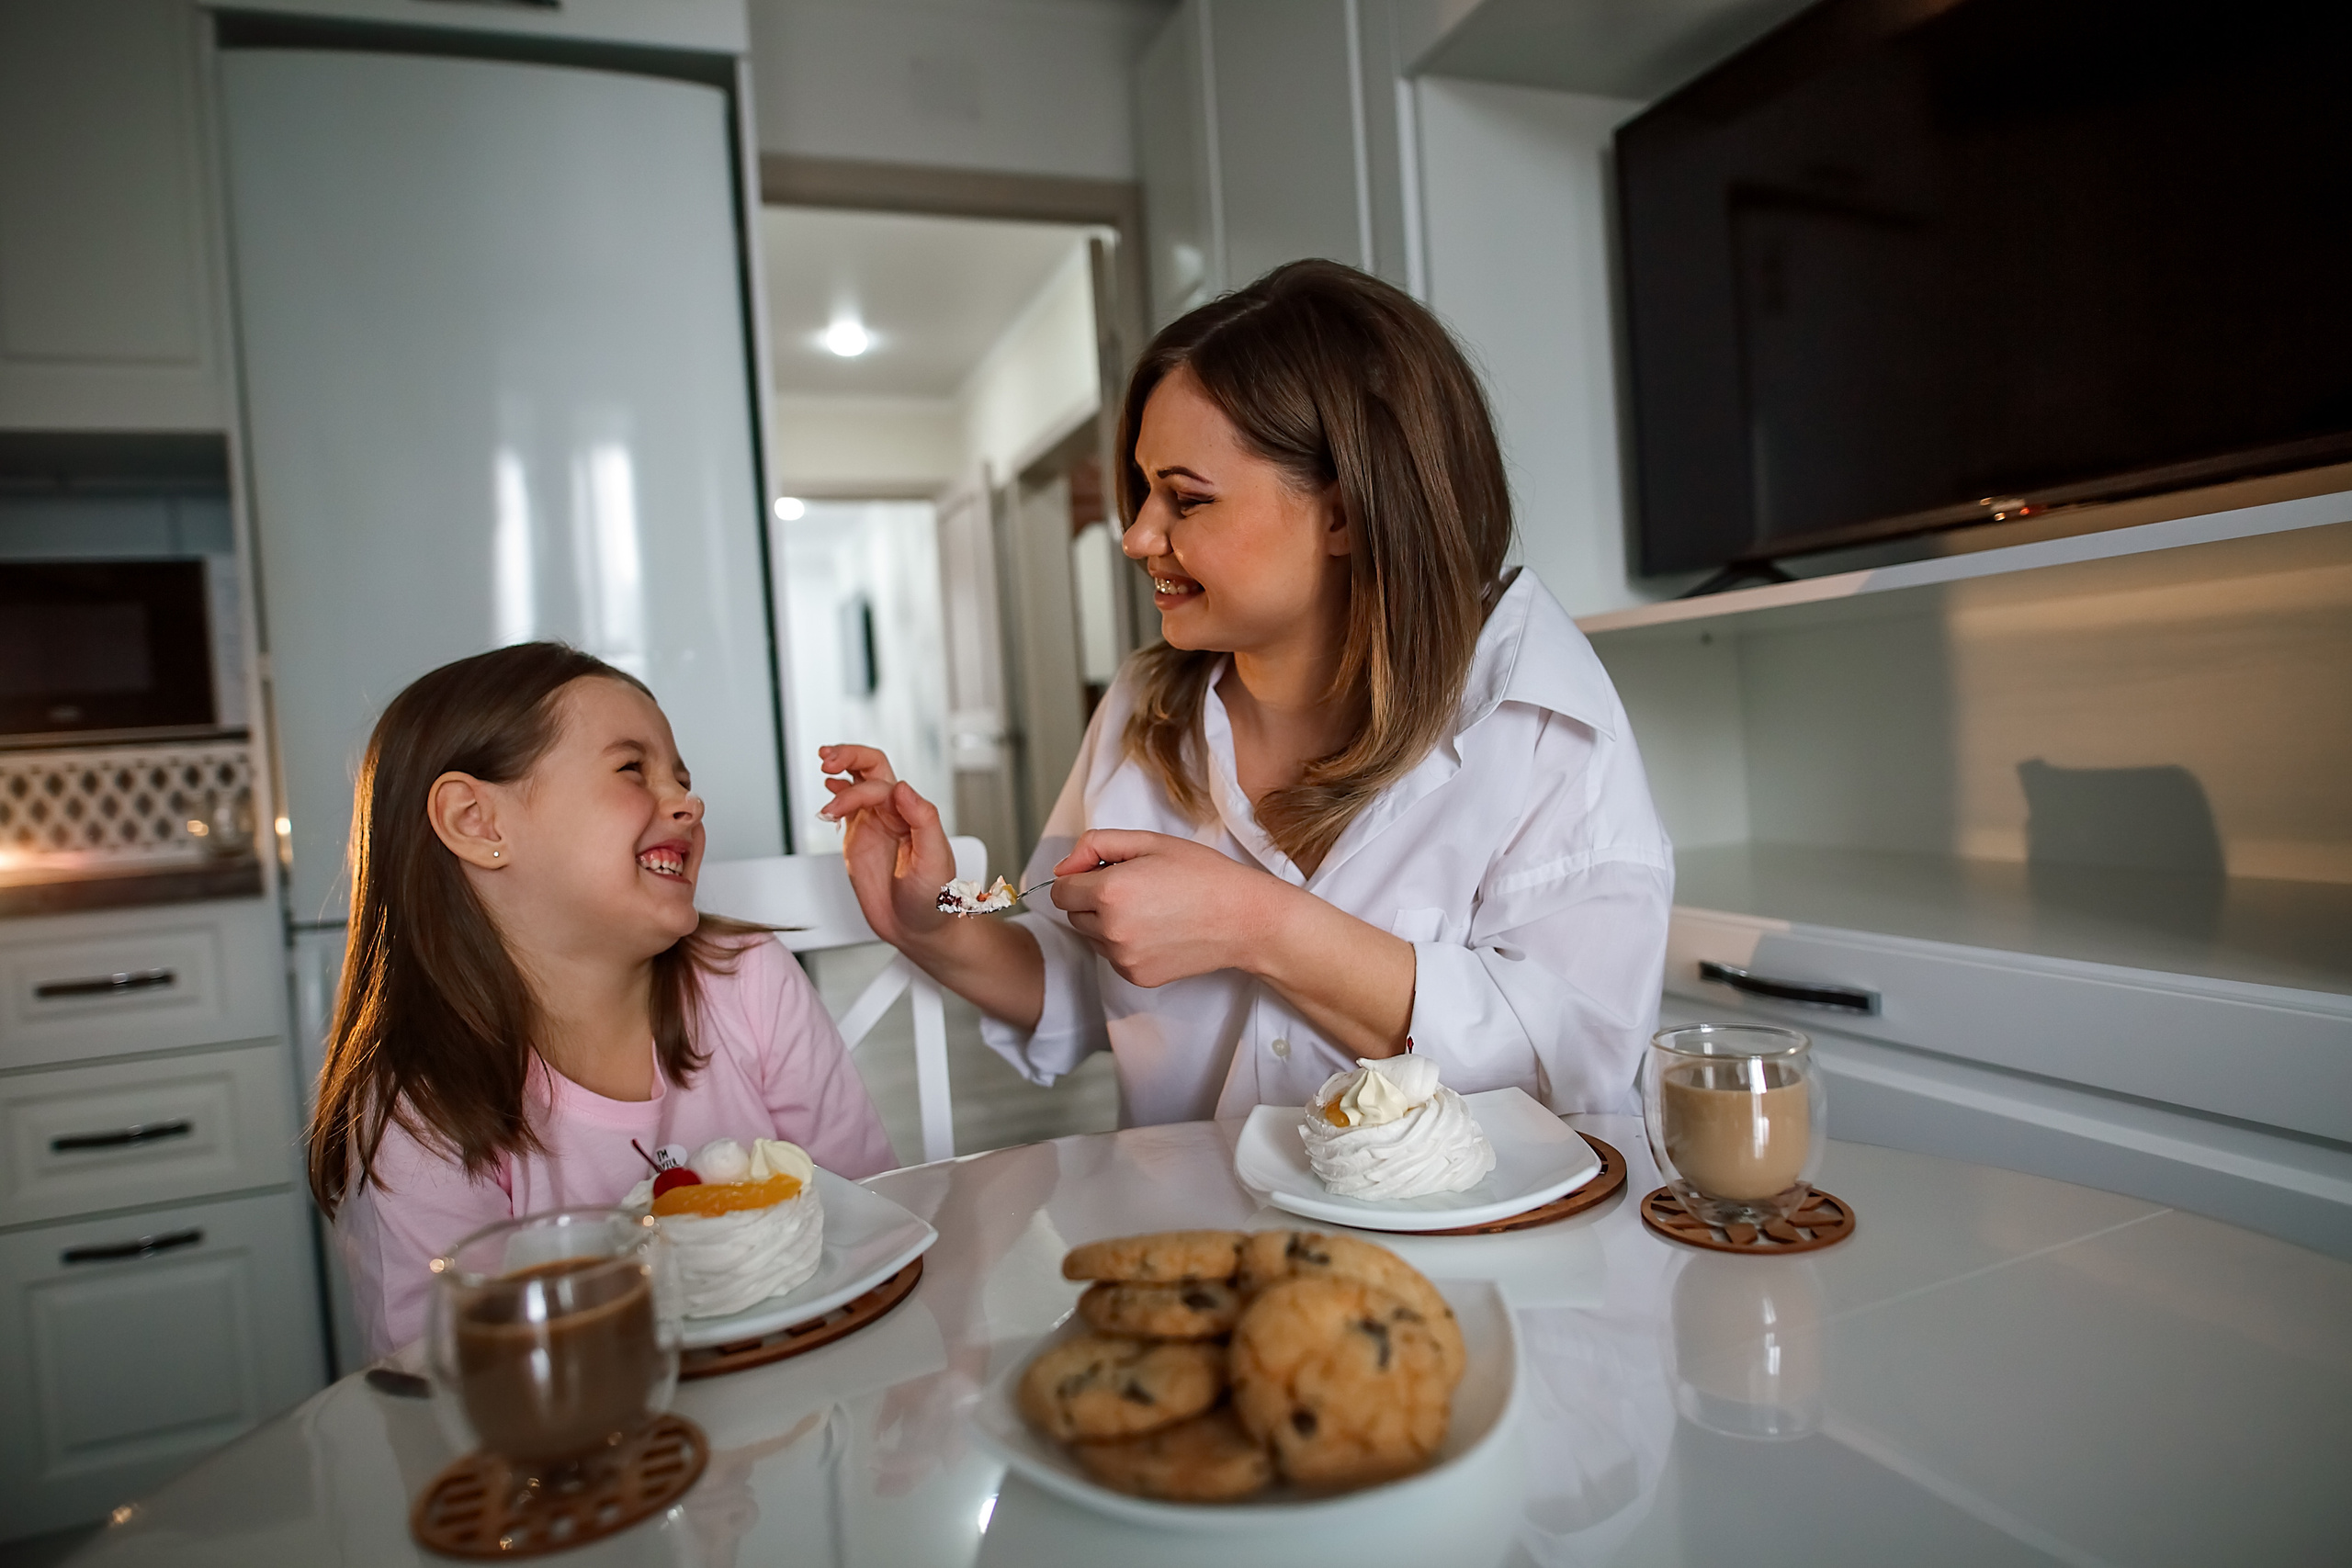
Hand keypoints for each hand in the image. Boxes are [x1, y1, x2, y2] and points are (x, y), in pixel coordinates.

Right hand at [816, 745, 955, 949]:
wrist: (920, 930)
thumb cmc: (935, 900)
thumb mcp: (936, 860)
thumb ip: (923, 820)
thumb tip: (902, 787)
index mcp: (913, 814)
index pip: (880, 785)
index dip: (857, 791)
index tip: (838, 809)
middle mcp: (894, 814)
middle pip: (871, 768)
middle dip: (849, 755)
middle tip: (827, 758)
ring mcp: (875, 824)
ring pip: (857, 782)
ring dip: (840, 768)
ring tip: (824, 765)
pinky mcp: (859, 840)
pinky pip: (846, 808)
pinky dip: (836, 793)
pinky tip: (828, 788)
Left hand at [1048, 829, 1292, 987]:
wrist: (1243, 919)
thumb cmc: (1202, 875)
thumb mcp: (1150, 841)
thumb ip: (1096, 844)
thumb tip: (1063, 868)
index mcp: (1110, 891)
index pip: (1060, 891)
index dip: (1079, 877)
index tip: (1105, 872)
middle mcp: (1111, 929)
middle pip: (1073, 915)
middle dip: (1092, 900)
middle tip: (1135, 888)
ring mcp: (1123, 958)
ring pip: (1092, 937)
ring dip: (1107, 923)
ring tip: (1149, 909)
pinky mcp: (1136, 977)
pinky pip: (1113, 957)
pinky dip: (1125, 944)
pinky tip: (1157, 930)